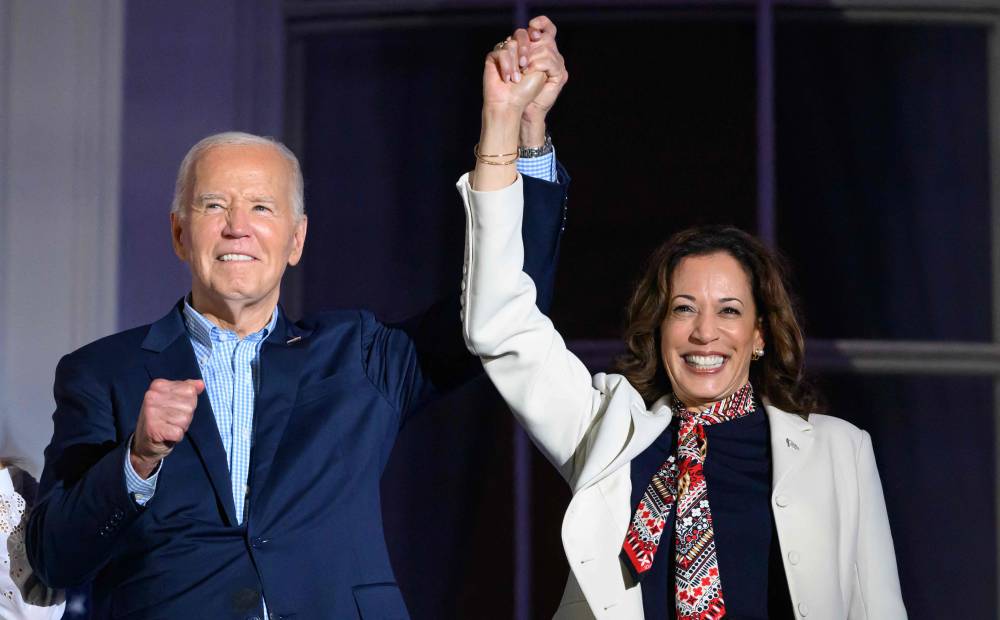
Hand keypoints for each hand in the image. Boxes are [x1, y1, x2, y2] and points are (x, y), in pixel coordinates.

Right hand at [130, 378, 203, 477]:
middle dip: (185, 416)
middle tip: (171, 420)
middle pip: (189, 405)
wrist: (144, 442)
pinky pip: (179, 432)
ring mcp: (151, 412)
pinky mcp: (153, 429)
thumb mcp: (174, 400)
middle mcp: (152, 396)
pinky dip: (177, 437)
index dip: (188, 402)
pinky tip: (166, 435)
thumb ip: (188, 389)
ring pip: (185, 418)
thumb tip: (201, 384)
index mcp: (158, 385)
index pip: (190, 390)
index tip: (174, 408)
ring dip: (181, 426)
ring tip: (168, 426)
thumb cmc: (163, 418)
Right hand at [483, 38, 547, 115]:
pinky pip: (501, 51)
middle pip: (521, 34)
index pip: (533, 33)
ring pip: (511, 43)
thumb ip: (540, 51)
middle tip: (525, 66)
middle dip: (525, 48)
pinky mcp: (493, 57)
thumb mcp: (540, 69)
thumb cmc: (526, 91)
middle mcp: (517, 51)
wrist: (509, 103)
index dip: (536, 32)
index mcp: (530, 52)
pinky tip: (506, 79)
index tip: (537, 38)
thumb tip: (534, 34)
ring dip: (515, 63)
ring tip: (516, 79)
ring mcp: (505, 53)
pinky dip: (506, 66)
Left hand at [515, 16, 567, 145]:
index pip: (547, 27)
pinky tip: (527, 73)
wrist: (517, 108)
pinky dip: (535, 65)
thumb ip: (516, 48)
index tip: (530, 27)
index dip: (540, 23)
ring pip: (545, 48)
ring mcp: (558, 65)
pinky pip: (548, 61)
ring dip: (528, 58)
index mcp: (541, 50)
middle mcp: (552, 55)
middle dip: (525, 46)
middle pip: (543, 36)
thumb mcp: (512, 63)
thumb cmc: (511, 87)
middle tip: (517, 61)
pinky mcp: (559, 75)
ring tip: (519, 71)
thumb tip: (513, 37)